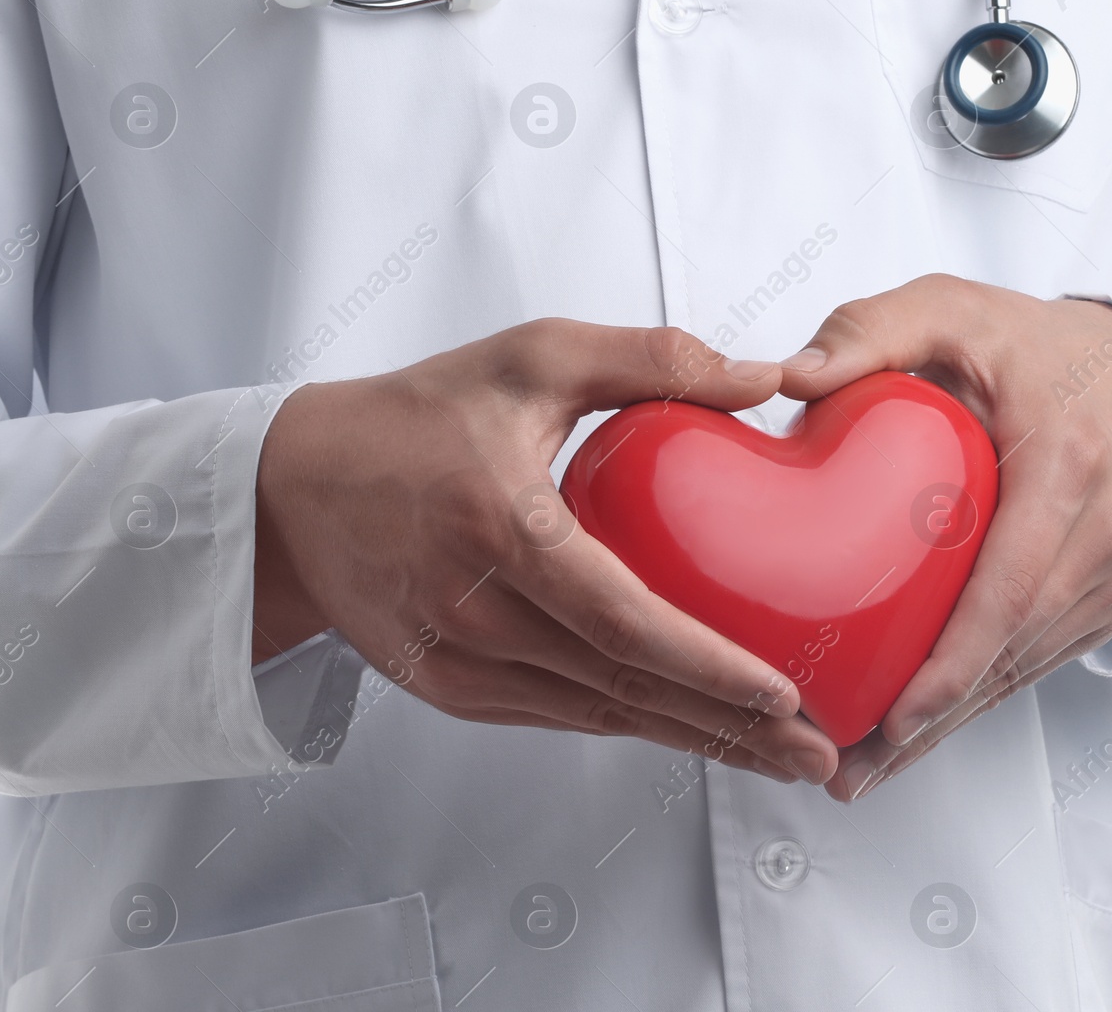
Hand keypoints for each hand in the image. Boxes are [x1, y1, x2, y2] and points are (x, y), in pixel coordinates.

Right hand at [253, 320, 839, 785]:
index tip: (786, 695)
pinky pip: (558, 717)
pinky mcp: (448, 689)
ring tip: (777, 756)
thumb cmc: (418, 415)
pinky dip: (631, 726)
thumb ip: (650, 358)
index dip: (710, 668)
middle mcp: (479, 613)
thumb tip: (764, 375)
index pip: (625, 623)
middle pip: (624, 691)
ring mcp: (459, 664)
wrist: (292, 489)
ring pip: (597, 717)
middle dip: (731, 731)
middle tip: (819, 754)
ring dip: (692, 742)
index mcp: (504, 530)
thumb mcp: (532, 355)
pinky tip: (690, 731)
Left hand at [775, 277, 1111, 800]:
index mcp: (1068, 463)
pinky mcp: (1111, 596)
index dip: (954, 661)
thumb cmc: (1032, 342)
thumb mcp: (948, 308)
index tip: (896, 715)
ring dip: (951, 723)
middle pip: (1016, 648)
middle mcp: (1106, 531)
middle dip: (934, 717)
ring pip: (1028, 668)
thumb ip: (867, 332)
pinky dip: (980, 697)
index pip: (1010, 586)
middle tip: (849, 766)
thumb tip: (785, 379)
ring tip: (865, 767)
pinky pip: (1041, 658)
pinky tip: (921, 729)